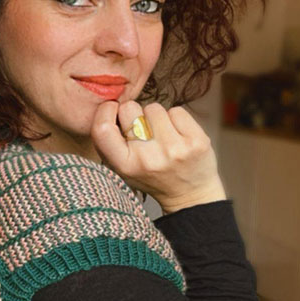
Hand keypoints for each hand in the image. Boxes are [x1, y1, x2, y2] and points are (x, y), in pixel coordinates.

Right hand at [90, 100, 225, 213]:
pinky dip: (176, 119)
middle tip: (142, 129)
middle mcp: (148, 158)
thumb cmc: (152, 176)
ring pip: (154, 108)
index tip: (112, 109)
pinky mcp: (196, 141)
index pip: (102, 129)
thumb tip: (110, 104)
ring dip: (156, 117)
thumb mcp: (123, 168)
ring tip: (162, 136)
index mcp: (125, 166)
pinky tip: (178, 136)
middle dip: (134, 112)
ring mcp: (174, 149)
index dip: (106, 111)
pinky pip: (177, 111)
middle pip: (130, 109)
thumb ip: (111, 142)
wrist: (190, 196)